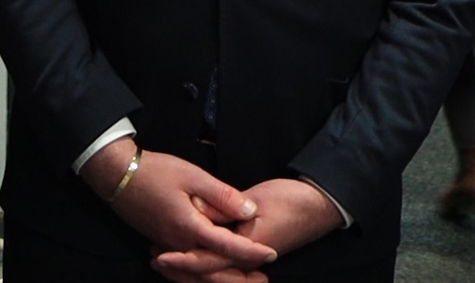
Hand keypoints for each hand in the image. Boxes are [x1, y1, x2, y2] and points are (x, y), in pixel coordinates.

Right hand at [81, 141, 275, 274]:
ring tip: (245, 278)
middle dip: (240, 276)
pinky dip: (202, 274)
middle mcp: (179, 244)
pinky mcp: (162, 244)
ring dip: (222, 278)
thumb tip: (250, 211)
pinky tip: (212, 271)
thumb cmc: (156, 171)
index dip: (252, 252)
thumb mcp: (193, 176)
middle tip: (263, 278)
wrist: (117, 175)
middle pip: (214, 270)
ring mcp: (169, 247)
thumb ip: (222, 195)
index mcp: (189, 227)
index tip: (272, 254)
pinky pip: (186, 268)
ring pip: (199, 273)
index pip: (228, 246)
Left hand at [155, 178, 340, 278]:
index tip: (160, 257)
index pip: (208, 261)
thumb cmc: (291, 200)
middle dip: (182, 271)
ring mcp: (250, 260)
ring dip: (191, 270)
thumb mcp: (256, 201)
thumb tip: (197, 213)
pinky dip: (204, 263)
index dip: (182, 261)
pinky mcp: (251, 254)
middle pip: (209, 276)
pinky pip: (223, 267)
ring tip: (165, 258)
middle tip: (155, 259)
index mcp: (248, 249)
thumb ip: (224, 209)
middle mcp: (248, 262)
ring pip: (215, 274)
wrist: (319, 205)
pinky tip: (190, 254)